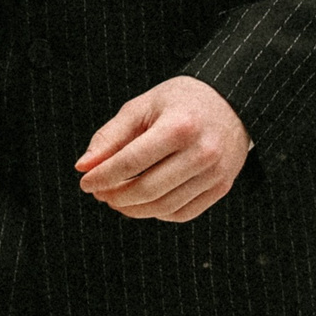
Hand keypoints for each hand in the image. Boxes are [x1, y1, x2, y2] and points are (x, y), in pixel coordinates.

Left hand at [74, 76, 249, 222]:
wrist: (231, 103)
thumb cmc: (181, 101)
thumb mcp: (144, 106)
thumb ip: (111, 136)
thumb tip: (84, 167)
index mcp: (180, 125)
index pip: (131, 161)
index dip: (103, 176)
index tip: (85, 181)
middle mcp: (202, 152)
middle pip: (147, 189)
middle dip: (115, 196)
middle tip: (99, 192)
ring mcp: (215, 173)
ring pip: (163, 207)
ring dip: (132, 209)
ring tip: (117, 199)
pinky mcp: (221, 187)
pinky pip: (182, 214)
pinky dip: (156, 213)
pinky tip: (144, 202)